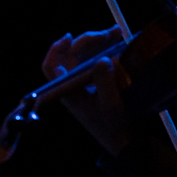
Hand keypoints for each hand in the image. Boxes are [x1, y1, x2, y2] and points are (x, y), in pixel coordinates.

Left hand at [41, 27, 133, 154]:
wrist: (125, 142)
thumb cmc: (114, 127)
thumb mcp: (111, 107)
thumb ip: (106, 84)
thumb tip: (103, 60)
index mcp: (70, 92)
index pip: (51, 68)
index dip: (55, 50)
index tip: (68, 37)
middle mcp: (75, 86)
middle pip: (72, 56)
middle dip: (88, 41)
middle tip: (108, 35)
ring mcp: (86, 84)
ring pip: (86, 56)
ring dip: (100, 43)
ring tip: (117, 33)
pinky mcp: (99, 84)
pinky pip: (98, 62)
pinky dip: (108, 50)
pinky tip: (120, 44)